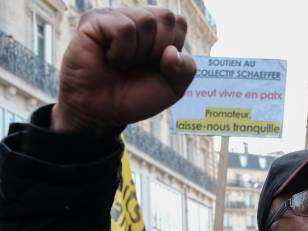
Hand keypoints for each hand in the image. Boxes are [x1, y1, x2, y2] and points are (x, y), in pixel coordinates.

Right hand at [52, 6, 195, 131]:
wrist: (103, 112)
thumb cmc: (135, 96)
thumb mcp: (173, 88)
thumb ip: (186, 70)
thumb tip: (172, 52)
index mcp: (157, 29)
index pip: (179, 22)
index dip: (173, 48)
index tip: (155, 65)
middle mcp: (136, 17)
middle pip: (166, 17)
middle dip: (158, 50)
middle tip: (137, 65)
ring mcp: (115, 16)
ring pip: (146, 21)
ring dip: (138, 52)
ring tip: (122, 63)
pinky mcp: (94, 20)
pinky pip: (124, 28)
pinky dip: (121, 51)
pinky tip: (109, 58)